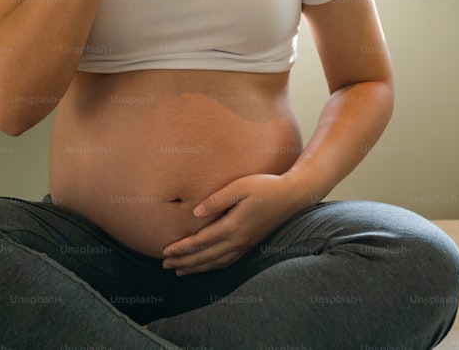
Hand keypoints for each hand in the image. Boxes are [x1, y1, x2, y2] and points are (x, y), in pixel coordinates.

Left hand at [161, 174, 313, 274]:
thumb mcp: (240, 186)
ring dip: (196, 268)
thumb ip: (217, 199)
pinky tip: (206, 266)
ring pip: (216, 263)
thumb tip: (195, 213)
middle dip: (184, 262)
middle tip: (164, 264)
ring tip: (179, 271)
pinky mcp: (251, 244)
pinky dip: (212, 267)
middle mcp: (238, 240)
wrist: (293, 196)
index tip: (165, 251)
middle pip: (205, 257)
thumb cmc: (266, 186)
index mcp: (233, 226)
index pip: (201, 242)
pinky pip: (228, 262)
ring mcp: (245, 244)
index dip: (181, 248)